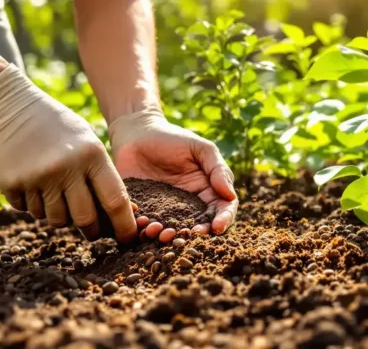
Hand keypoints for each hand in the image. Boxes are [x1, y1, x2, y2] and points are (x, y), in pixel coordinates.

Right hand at [0, 64, 136, 242]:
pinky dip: (33, 203)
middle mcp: (66, 168)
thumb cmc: (53, 124)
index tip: (128, 238)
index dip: (124, 225)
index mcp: (91, 154)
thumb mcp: (85, 140)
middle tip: (92, 231)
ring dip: (59, 216)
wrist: (5, 105)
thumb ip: (100, 173)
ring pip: (56, 220)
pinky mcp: (12, 185)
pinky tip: (30, 180)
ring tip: (55, 193)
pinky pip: (29, 210)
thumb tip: (119, 212)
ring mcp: (37, 178)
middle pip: (85, 220)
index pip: (115, 200)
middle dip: (92, 231)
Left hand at [109, 108, 237, 242]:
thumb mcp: (200, 148)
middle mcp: (188, 205)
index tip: (217, 227)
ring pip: (171, 230)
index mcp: (206, 191)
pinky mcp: (143, 210)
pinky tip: (142, 223)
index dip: (223, 220)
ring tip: (161, 233)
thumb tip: (230, 195)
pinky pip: (145, 225)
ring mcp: (164, 210)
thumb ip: (217, 169)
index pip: (221, 210)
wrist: (137, 132)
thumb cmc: (172, 138)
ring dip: (168, 235)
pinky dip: (144, 229)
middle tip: (187, 235)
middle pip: (197, 226)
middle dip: (194, 234)